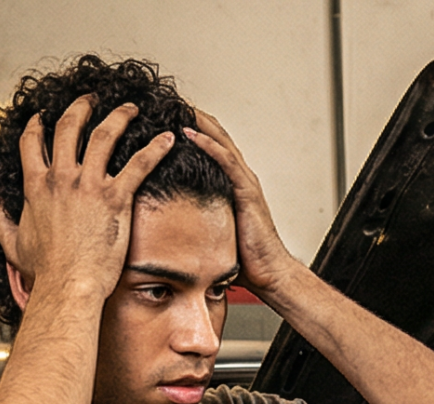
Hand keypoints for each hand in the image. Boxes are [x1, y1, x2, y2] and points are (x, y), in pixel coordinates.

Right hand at [0, 97, 175, 310]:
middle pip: (68, 127)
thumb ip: (1, 221)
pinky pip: (138, 164)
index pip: (33, 143)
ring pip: (104, 135)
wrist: (69, 285)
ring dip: (118, 116)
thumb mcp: (13, 243)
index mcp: (36, 186)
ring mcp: (89, 186)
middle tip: (90, 98)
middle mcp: (61, 178)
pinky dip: (154, 148)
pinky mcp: (115, 198)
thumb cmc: (46, 272)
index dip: (38, 124)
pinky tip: (165, 139)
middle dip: (80, 107)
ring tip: (129, 108)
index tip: (43, 116)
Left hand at [182, 110, 297, 293]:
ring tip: (177, 106)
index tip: (168, 115)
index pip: (211, 146)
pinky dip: (208, 144)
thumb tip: (164, 221)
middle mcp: (240, 177)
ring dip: (198, 122)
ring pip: (220, 141)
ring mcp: (245, 182)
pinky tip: (189, 133)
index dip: (192, 128)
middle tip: (169, 101)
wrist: (268, 273)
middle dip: (193, 116)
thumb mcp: (211, 231)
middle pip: (216, 135)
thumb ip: (195, 218)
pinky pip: (226, 161)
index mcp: (232, 184)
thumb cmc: (243, 258)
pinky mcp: (247, 192)